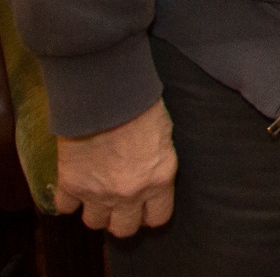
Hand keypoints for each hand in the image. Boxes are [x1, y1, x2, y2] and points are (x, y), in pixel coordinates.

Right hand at [54, 99, 176, 235]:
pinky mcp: (71, 185)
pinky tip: (75, 189)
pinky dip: (68, 201)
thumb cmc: (143, 109)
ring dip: (96, 211)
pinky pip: (66, 208)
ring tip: (98, 196)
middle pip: (124, 229)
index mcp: (158, 181)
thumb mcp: (165, 138)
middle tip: (121, 207)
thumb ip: (158, 164)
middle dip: (123, 219)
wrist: (108, 99)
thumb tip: (152, 175)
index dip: (151, 214)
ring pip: (94, 223)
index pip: (158, 218)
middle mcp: (129, 194)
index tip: (146, 209)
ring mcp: (98, 193)